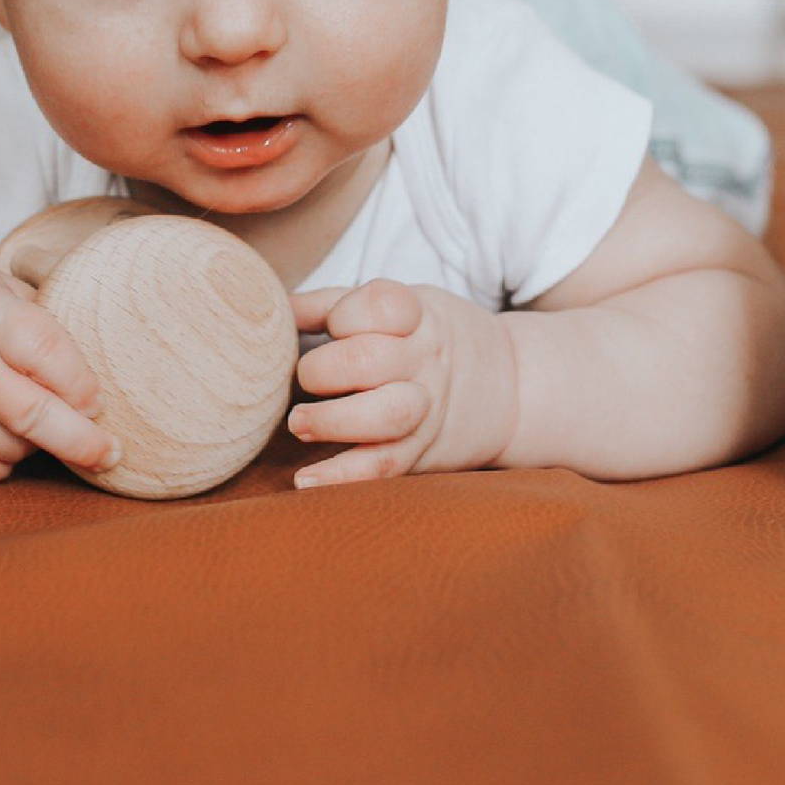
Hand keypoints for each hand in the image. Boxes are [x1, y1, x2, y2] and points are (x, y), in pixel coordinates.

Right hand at [0, 266, 117, 485]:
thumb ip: (45, 312)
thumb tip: (114, 349)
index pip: (43, 348)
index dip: (78, 378)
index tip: (97, 398)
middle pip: (34, 414)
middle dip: (82, 440)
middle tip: (111, 452)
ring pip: (17, 446)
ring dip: (40, 444)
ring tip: (34, 420)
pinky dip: (6, 462)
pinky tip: (0, 437)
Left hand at [285, 280, 518, 486]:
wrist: (510, 388)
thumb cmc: (427, 340)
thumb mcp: (397, 307)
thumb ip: (333, 303)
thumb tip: (274, 306)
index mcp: (418, 317)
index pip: (382, 305)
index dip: (346, 313)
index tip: (334, 324)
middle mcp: (424, 362)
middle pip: (372, 361)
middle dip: (324, 369)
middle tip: (304, 379)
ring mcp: (426, 409)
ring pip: (385, 416)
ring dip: (333, 421)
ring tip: (298, 425)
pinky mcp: (420, 452)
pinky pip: (384, 466)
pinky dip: (343, 477)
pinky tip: (306, 480)